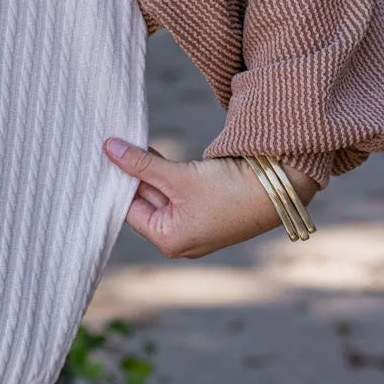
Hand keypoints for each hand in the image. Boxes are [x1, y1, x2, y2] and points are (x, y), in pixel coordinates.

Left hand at [103, 138, 319, 259]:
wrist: (281, 188)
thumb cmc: (230, 191)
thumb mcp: (179, 176)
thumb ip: (141, 164)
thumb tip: (108, 148)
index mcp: (169, 240)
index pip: (129, 209)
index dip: (116, 182)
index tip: (102, 157)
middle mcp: (180, 238)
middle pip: (144, 201)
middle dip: (130, 174)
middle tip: (111, 145)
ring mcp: (195, 224)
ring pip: (160, 192)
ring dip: (147, 170)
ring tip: (129, 143)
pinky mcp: (207, 209)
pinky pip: (177, 189)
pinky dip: (165, 172)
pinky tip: (151, 151)